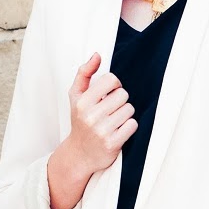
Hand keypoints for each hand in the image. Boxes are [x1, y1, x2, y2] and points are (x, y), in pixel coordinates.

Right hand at [67, 53, 136, 173]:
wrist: (79, 154)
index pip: (111, 80)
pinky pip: (132, 125)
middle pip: (123, 95)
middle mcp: (91, 116)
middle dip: (120, 101)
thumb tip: (97, 54)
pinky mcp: (112, 143)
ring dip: (125, 115)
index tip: (109, 94)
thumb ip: (85, 73)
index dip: (114, 85)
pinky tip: (119, 131)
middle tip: (111, 110)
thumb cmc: (80, 121)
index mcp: (83, 101)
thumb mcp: (76, 96)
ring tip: (114, 121)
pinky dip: (129, 127)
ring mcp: (101, 130)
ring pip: (129, 110)